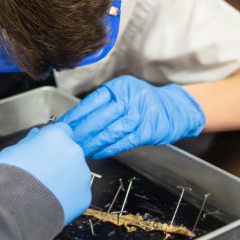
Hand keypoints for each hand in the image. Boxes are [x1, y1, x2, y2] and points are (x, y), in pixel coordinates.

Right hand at [0, 122, 91, 223]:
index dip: (51, 141)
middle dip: (58, 160)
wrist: (13, 210)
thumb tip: (35, 136)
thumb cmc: (9, 178)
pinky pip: (76, 193)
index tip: (43, 150)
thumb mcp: (13, 151)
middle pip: (69, 152)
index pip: (62, 131)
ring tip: (43, 190)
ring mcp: (82, 175)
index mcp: (56, 136)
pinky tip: (50, 201)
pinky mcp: (85, 196)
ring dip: (63, 178)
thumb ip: (29, 142)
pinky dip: (67, 196)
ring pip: (74, 173)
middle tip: (41, 173)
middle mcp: (74, 152)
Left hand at [57, 75, 205, 158]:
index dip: (76, 116)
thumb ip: (104, 104)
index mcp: (119, 87)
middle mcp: (129, 98)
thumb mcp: (124, 94)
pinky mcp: (147, 131)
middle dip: (80, 131)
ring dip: (92, 143)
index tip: (62, 126)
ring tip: (79, 149)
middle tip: (66, 141)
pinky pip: (123, 141)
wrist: (176, 107)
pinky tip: (97, 152)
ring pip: (110, 131)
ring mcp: (139, 115)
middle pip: (99, 117)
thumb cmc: (144, 102)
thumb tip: (76, 120)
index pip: (92, 102)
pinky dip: (108, 149)